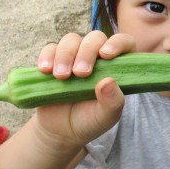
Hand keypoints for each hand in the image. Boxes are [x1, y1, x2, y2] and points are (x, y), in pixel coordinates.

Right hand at [33, 31, 135, 147]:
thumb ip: (112, 102)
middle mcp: (98, 56)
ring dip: (65, 55)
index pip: (124, 42)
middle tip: (80, 74)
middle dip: (87, 52)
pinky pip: (50, 48)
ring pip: (71, 40)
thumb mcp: (106, 116)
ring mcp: (75, 56)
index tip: (105, 55)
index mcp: (117, 66)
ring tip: (61, 77)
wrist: (63, 130)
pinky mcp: (55, 60)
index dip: (117, 43)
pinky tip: (45, 71)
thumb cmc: (91, 120)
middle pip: (94, 38)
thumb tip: (109, 82)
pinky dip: (47, 56)